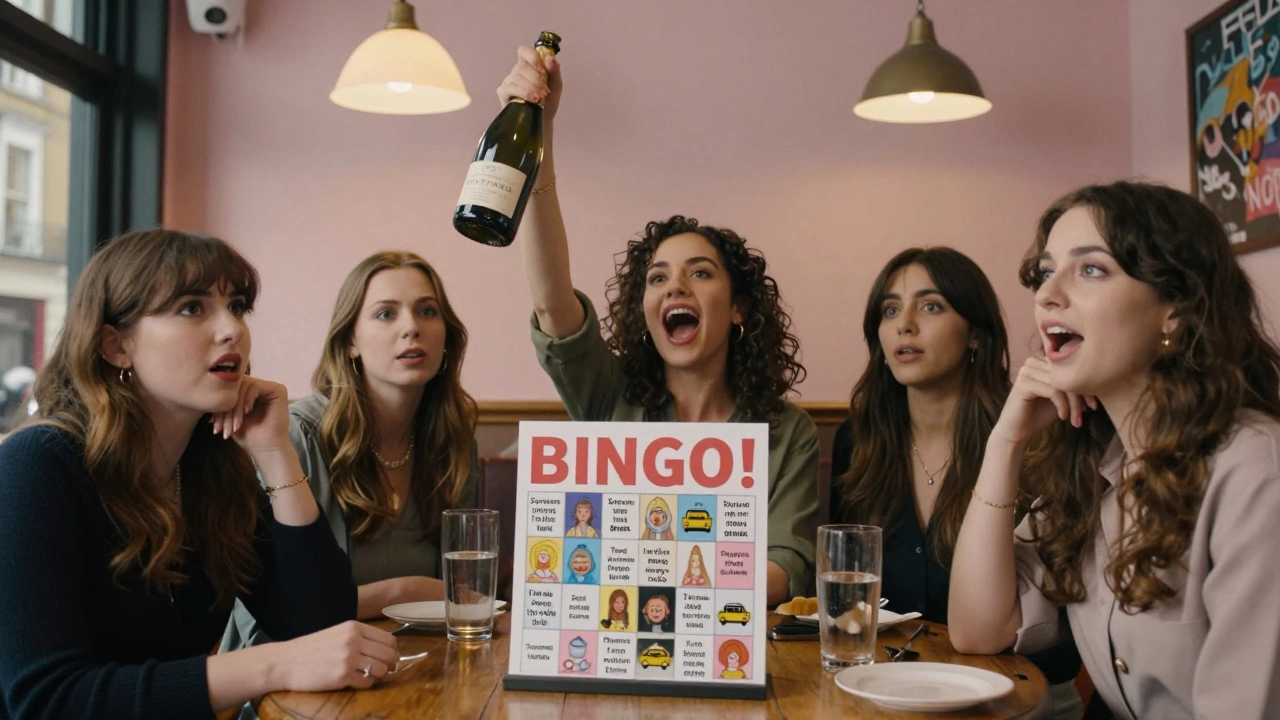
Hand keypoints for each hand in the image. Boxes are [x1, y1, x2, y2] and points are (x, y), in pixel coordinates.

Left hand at [210, 376, 290, 455]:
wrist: (266, 448)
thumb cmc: (248, 436)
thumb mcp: (229, 417)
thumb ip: (222, 403)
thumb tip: (207, 392)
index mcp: (247, 393)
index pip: (229, 391)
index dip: (219, 405)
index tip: (213, 423)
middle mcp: (259, 388)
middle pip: (235, 388)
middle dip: (226, 408)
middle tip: (223, 428)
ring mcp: (268, 388)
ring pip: (243, 387)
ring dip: (236, 407)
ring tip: (235, 425)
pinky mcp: (277, 389)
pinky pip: (255, 387)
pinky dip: (247, 400)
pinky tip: (247, 412)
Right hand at [274, 620, 399, 690]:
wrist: (286, 661)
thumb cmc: (312, 649)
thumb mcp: (338, 633)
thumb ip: (360, 638)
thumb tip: (386, 649)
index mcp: (355, 628)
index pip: (389, 640)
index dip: (392, 652)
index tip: (387, 659)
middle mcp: (354, 640)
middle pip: (389, 655)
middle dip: (389, 665)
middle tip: (381, 671)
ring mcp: (348, 658)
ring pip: (382, 670)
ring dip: (378, 676)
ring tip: (366, 676)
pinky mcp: (342, 675)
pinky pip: (367, 683)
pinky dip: (365, 685)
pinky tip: (354, 681)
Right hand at [497, 45, 560, 121]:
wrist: (543, 120)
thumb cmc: (548, 101)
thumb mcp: (556, 85)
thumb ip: (555, 71)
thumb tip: (551, 58)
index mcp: (528, 65)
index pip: (524, 51)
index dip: (532, 57)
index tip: (542, 69)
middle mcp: (517, 71)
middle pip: (522, 67)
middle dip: (536, 79)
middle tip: (545, 92)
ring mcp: (508, 81)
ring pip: (517, 77)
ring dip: (531, 87)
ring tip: (540, 98)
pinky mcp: (503, 93)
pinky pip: (510, 87)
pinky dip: (523, 92)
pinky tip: (532, 100)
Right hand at [992, 356, 1096, 446]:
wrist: (1017, 431)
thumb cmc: (1040, 414)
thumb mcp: (1062, 398)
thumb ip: (1075, 386)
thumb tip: (1100, 382)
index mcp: (1043, 360)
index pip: (1071, 366)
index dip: (1086, 384)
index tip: (1094, 404)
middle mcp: (1034, 361)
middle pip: (1068, 373)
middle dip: (1082, 395)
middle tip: (1088, 413)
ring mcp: (1027, 371)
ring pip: (1062, 383)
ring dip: (1073, 404)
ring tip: (1076, 420)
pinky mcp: (1023, 383)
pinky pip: (1053, 391)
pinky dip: (1062, 405)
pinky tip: (1063, 417)